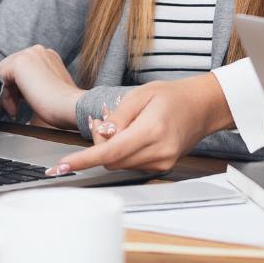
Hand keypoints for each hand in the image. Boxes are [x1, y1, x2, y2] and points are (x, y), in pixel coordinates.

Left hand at [0, 45, 85, 128]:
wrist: (68, 107)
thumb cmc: (62, 109)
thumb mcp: (46, 95)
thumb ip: (33, 92)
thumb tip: (16, 106)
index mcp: (48, 58)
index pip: (23, 69)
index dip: (17, 90)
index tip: (20, 109)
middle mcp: (39, 51)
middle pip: (12, 69)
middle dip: (11, 91)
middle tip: (15, 112)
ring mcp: (30, 54)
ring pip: (5, 72)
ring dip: (7, 93)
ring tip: (14, 112)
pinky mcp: (20, 62)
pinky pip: (0, 76)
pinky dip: (3, 94)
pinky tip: (12, 109)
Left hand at [45, 73, 232, 175]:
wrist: (201, 107)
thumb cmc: (172, 96)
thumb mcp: (142, 94)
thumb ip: (119, 116)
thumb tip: (102, 134)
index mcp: (152, 131)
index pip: (110, 151)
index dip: (83, 159)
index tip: (62, 165)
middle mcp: (157, 153)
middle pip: (111, 160)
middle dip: (99, 144)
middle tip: (102, 121)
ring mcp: (161, 164)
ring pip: (120, 164)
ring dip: (111, 148)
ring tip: (120, 124)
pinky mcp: (161, 168)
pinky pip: (131, 164)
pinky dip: (123, 152)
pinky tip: (130, 135)